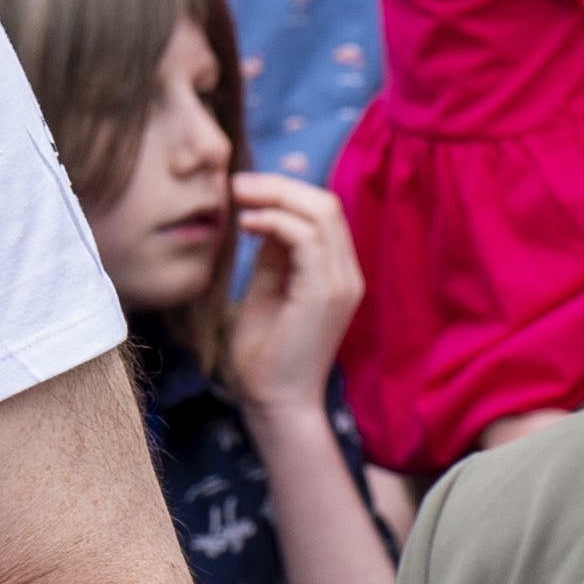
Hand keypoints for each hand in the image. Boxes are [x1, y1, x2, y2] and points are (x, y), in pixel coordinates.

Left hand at [224, 172, 362, 422]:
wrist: (274, 400)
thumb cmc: (265, 351)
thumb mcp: (268, 289)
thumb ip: (273, 254)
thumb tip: (263, 215)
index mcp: (336, 271)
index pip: (324, 211)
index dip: (287, 190)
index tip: (245, 186)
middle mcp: (347, 273)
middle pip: (326, 204)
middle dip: (279, 185)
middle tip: (236, 183)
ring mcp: (342, 282)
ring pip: (322, 213)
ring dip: (275, 196)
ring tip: (238, 197)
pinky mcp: (326, 293)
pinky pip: (308, 239)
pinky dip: (276, 222)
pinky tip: (248, 223)